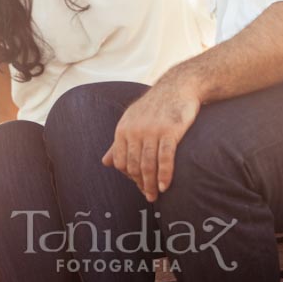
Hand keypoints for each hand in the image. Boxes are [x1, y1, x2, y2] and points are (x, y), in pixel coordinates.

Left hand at [101, 75, 200, 201]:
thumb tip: (105, 162)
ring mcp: (152, 130)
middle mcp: (135, 130)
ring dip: (151, 184)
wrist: (177, 86)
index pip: (120, 161)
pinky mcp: (170, 130)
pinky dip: (164, 175)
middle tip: (149, 195)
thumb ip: (119, 143)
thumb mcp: (132, 120)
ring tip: (155, 195)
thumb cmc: (155, 106)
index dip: (129, 176)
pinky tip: (165, 186)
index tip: (138, 185)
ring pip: (148, 165)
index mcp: (123, 129)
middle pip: (134, 166)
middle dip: (140, 184)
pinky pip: (165, 158)